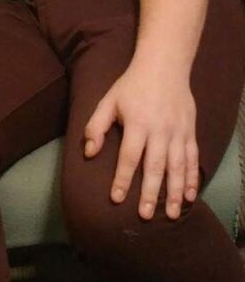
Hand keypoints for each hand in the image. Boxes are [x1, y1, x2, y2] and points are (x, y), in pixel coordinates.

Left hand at [83, 64, 198, 219]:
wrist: (164, 66)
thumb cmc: (131, 86)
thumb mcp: (108, 101)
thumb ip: (96, 126)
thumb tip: (89, 153)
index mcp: (137, 123)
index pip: (129, 156)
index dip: (122, 178)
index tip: (116, 198)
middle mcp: (159, 130)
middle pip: (155, 166)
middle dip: (150, 193)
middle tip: (145, 215)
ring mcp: (178, 132)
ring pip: (177, 167)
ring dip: (175, 192)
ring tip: (172, 214)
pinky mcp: (190, 131)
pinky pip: (193, 158)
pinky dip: (192, 178)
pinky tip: (191, 196)